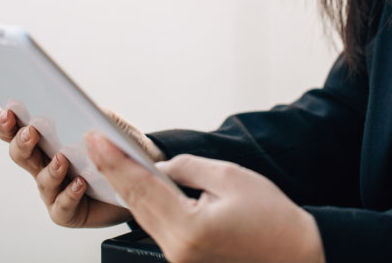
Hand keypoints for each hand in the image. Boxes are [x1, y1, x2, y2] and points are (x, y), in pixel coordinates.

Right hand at [0, 108, 164, 227]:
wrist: (141, 173)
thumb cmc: (118, 145)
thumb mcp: (111, 124)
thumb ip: (96, 115)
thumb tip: (83, 111)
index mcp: (49, 138)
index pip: (19, 129)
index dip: (7, 123)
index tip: (7, 112)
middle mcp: (45, 164)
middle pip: (21, 154)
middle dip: (21, 142)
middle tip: (30, 132)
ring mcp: (54, 189)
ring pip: (41, 180)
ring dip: (50, 169)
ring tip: (62, 159)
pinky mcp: (68, 211)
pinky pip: (62, 206)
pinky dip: (69, 194)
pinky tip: (79, 184)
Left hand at [85, 133, 325, 262]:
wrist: (296, 255)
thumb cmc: (271, 217)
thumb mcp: (230, 177)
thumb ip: (188, 169)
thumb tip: (160, 168)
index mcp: (189, 230)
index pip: (143, 188)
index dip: (117, 161)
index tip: (98, 139)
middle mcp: (177, 252)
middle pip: (136, 205)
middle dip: (113, 171)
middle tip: (95, 142)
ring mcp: (180, 261)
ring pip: (143, 217)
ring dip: (126, 187)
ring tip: (108, 158)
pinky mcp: (186, 261)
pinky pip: (157, 227)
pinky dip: (144, 204)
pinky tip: (135, 185)